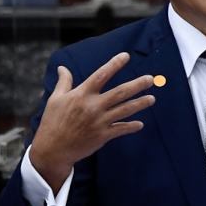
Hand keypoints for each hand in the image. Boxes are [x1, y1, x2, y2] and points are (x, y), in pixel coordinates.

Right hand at [29, 52, 154, 192]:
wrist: (53, 149)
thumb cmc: (53, 122)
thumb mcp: (55, 99)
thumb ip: (64, 82)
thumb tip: (62, 68)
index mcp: (81, 95)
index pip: (101, 75)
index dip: (114, 65)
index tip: (125, 56)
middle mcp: (93, 106)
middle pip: (120, 92)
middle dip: (137, 85)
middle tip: (150, 79)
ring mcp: (99, 121)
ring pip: (125, 110)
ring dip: (140, 103)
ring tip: (152, 99)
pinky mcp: (102, 135)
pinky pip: (121, 129)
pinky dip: (131, 127)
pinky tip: (140, 124)